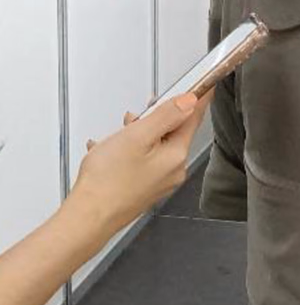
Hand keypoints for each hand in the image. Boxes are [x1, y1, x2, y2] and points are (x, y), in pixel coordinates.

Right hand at [69, 93, 210, 236]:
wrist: (87, 218)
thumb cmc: (107, 181)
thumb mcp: (138, 137)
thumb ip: (166, 116)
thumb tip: (189, 100)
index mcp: (176, 155)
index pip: (194, 118)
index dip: (198, 98)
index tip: (206, 86)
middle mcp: (174, 170)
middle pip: (174, 132)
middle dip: (157, 118)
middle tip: (141, 112)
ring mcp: (160, 181)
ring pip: (156, 146)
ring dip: (140, 133)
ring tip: (120, 132)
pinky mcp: (145, 188)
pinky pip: (143, 160)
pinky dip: (130, 149)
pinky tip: (110, 150)